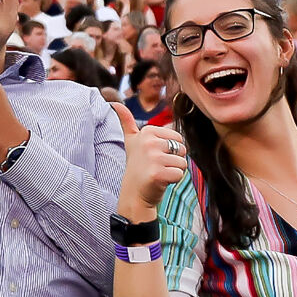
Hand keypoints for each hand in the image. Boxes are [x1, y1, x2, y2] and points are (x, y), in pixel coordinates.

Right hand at [111, 103, 186, 220]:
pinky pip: (180, 174)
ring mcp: (153, 158)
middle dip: (174, 160)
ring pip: (182, 162)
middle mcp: (149, 142)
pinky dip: (173, 181)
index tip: (154, 156)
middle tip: (157, 166)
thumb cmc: (137, 165)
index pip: (177, 138)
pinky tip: (160, 181)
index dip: (170, 150)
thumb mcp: (131, 141)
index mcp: (147, 131)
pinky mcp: (158, 173)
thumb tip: (114, 103)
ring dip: (174, 171)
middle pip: (182, 149)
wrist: (133, 192)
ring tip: (158, 173)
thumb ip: (126, 121)